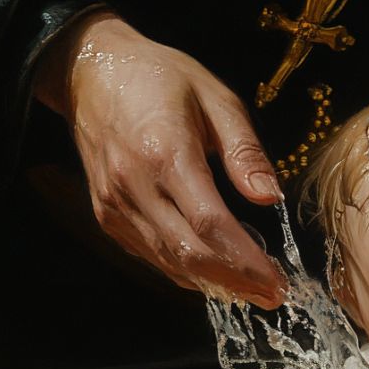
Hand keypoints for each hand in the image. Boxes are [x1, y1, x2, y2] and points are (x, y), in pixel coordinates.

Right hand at [35, 11, 284, 304]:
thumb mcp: (217, 99)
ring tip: (252, 291)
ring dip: (212, 283)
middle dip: (236, 282)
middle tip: (273, 296)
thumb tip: (271, 197)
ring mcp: (115, 204)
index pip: (211, 225)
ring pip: (167, 262)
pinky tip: (213, 273)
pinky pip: (149, 255)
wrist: (91, 71)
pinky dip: (183, 270)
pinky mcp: (106, 213)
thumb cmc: (161, 78)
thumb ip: (245, 151)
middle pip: (189, 253)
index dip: (246, 261)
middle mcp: (135, 185)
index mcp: (166, 153)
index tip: (278, 281)